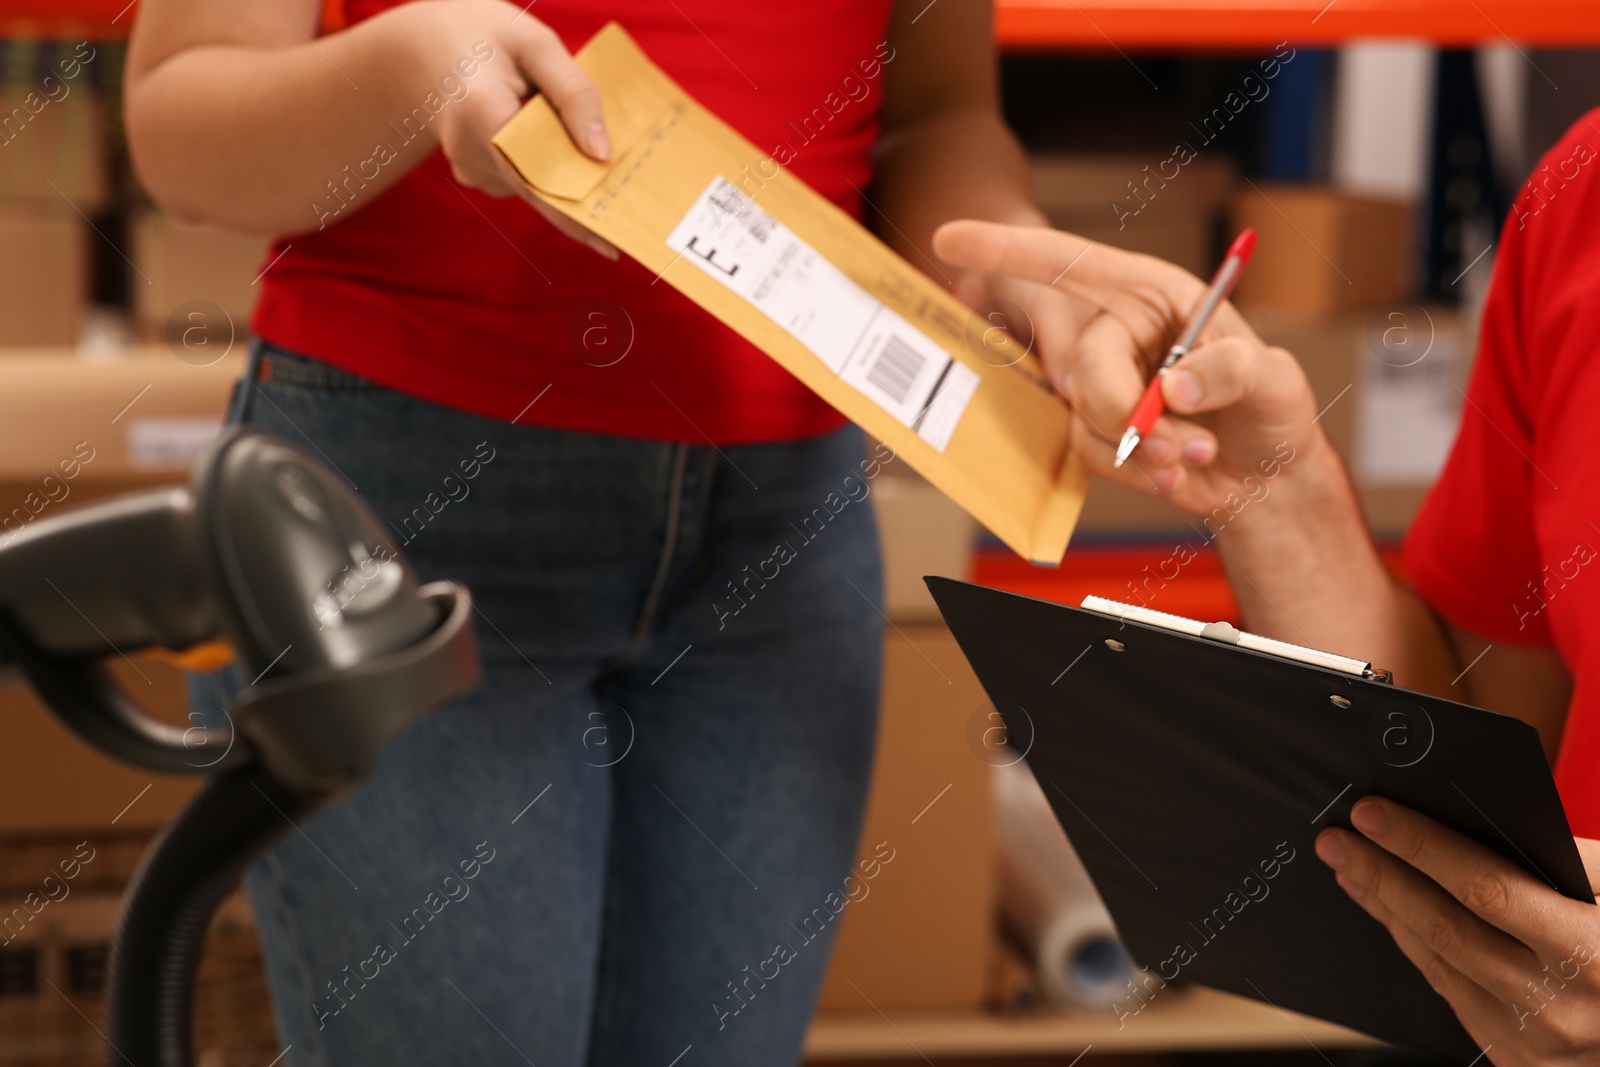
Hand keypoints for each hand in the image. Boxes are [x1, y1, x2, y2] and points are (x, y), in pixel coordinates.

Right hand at [396, 0, 615, 256]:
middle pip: (540, 187)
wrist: (425, 48)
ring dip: (562, 167)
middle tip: (622, 197)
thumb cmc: (484, 38)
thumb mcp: (535, 44)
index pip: (536, 175)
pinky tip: (543, 131)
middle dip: (582, 193)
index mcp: (481, 112)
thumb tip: (602, 154)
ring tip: (563, 125)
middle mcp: (470, 151)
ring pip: (534, 183)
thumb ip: (573, 93)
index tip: (609, 243)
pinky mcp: (476, 174)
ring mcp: (470, 168)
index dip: (573, 213)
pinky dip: (544, 163)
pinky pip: (524, 177)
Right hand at [932, 221, 1330, 514]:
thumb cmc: (1271, 407)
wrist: (1264, 475)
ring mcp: (1102, 384)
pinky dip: (1133, 471)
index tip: (950, 239)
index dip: (1008, 249)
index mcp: (1153, 293)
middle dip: (1120, 407)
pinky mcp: (1096, 431)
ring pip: (1082, 413)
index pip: (1071, 262)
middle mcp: (1118, 332)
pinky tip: (1174, 472)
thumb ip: (1230, 370)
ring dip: (1138, 446)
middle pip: (1080, 361)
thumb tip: (1173, 389)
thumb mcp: (1273, 377)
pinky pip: (1087, 450)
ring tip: (1193, 455)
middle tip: (1170, 441)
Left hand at [1316, 798, 1599, 1065]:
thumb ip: (1567, 859)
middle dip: (1382, 874)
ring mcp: (1536, 1042)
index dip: (1422, 847)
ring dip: (1385, 909)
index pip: (1484, 889)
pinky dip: (1413, 947)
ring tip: (1350, 865)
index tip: (1374, 813)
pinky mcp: (1518, 1060)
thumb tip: (1482, 821)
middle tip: (1338, 836)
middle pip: (1444, 928)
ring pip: (1437, 963)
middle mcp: (1559, 1005)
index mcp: (1593, 953)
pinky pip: (1450, 993)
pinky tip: (1388, 913)